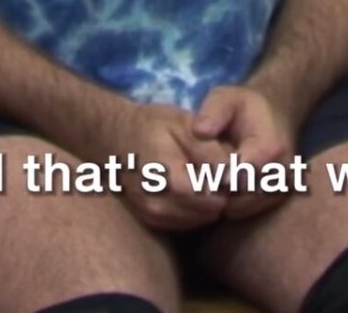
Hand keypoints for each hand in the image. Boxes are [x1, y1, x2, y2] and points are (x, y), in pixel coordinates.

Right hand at [89, 102, 227, 232]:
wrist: (114, 137)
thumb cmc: (154, 126)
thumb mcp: (184, 125)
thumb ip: (210, 152)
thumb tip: (233, 177)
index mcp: (166, 178)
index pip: (214, 198)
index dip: (228, 183)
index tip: (229, 165)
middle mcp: (157, 204)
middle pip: (210, 211)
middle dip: (220, 193)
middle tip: (216, 169)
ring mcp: (152, 215)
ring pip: (201, 219)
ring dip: (208, 201)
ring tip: (201, 175)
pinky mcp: (152, 220)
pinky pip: (188, 222)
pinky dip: (194, 208)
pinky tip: (189, 186)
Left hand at [192, 85, 294, 220]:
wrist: (275, 114)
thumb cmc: (245, 106)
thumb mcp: (226, 97)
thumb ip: (212, 111)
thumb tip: (199, 131)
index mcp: (269, 149)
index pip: (236, 176)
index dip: (212, 175)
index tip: (195, 167)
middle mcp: (282, 174)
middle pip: (237, 197)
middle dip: (213, 189)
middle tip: (196, 176)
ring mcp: (283, 190)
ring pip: (240, 209)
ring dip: (220, 199)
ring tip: (207, 179)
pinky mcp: (278, 199)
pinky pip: (247, 212)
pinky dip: (229, 204)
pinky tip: (219, 186)